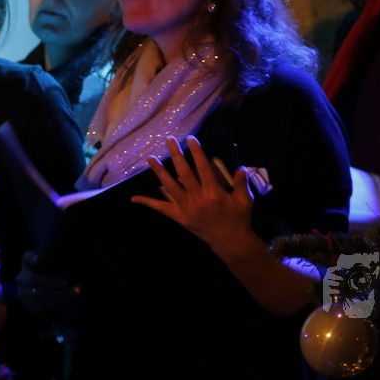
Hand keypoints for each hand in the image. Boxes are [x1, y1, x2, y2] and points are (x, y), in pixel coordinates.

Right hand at [14, 250, 82, 320]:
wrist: (42, 299)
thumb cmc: (50, 278)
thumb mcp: (52, 269)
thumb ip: (58, 267)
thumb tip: (74, 269)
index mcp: (27, 264)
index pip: (26, 258)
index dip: (31, 258)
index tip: (39, 259)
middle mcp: (22, 278)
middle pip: (34, 279)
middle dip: (52, 281)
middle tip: (67, 283)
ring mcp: (23, 293)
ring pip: (40, 293)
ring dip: (59, 293)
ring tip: (74, 293)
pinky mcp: (29, 305)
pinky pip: (43, 304)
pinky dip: (58, 302)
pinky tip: (69, 300)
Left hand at [131, 135, 254, 255]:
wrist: (229, 241)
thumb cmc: (238, 218)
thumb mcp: (245, 200)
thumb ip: (242, 183)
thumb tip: (241, 167)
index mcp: (213, 193)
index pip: (203, 168)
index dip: (196, 152)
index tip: (191, 139)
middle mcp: (197, 199)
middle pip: (183, 173)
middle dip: (176, 155)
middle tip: (169, 140)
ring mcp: (186, 208)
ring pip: (170, 186)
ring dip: (159, 172)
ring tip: (150, 158)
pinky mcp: (179, 217)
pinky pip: (161, 209)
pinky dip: (148, 203)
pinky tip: (134, 198)